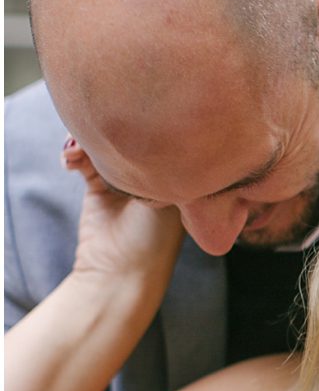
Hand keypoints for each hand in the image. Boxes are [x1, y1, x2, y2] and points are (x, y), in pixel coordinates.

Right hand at [62, 138, 183, 298]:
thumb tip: (145, 128)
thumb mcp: (166, 196)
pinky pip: (85, 162)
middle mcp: (153, 176)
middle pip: (133, 142)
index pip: (164, 141)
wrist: (121, 270)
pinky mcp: (99, 187)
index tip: (130, 120)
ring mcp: (125, 180)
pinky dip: (75, 156)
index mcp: (179, 178)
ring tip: (76, 149)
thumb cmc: (155, 238)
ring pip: (105, 149)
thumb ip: (158, 163)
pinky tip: (69, 160)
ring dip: (88, 143)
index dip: (148, 128)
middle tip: (99, 130)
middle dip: (113, 133)